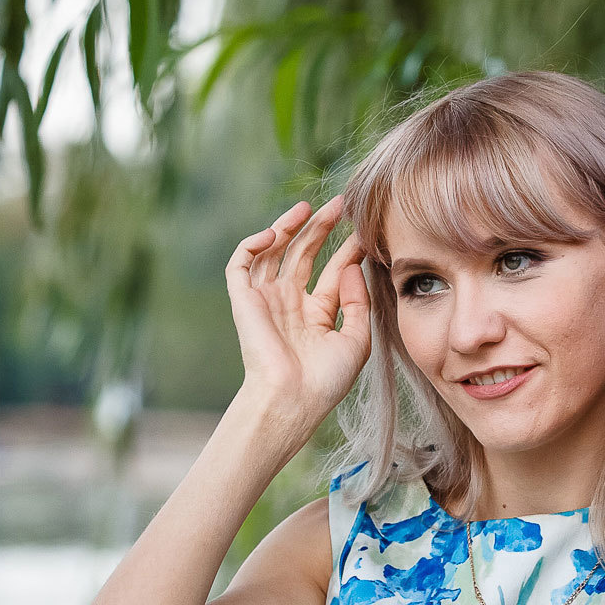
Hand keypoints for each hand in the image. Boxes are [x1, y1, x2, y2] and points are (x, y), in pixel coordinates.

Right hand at [227, 197, 370, 427]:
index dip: (346, 249)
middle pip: (304, 254)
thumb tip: (353, 264)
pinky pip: (241, 264)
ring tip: (307, 207)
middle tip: (339, 204)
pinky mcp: (244, 300)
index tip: (362, 229)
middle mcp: (290, 303)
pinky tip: (273, 233)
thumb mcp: (356, 339)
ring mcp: (266, 300)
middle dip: (320, 228)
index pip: (332, 271)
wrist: (292, 400)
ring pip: (274, 252)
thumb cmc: (325, 380)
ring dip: (288, 227)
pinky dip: (252, 244)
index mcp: (316, 314)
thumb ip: (358, 301)